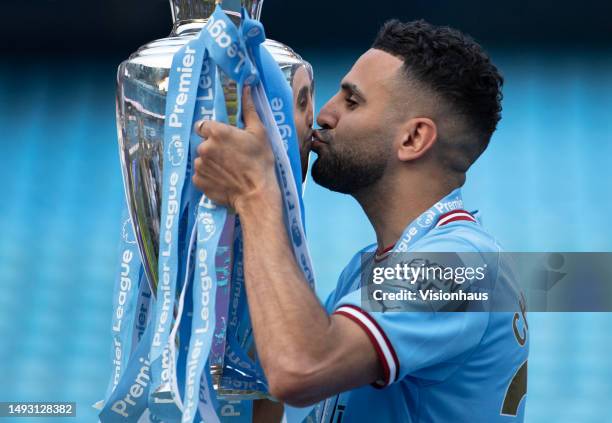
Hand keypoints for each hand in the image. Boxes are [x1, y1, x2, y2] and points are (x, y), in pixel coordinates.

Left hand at [192, 86, 278, 211]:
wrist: (257, 194)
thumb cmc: (260, 162)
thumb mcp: (259, 132)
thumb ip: (249, 109)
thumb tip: (247, 86)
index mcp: (216, 132)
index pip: (203, 126)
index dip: (213, 132)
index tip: (225, 140)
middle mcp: (203, 147)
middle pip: (203, 143)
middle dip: (213, 148)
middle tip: (231, 157)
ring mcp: (199, 165)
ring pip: (201, 159)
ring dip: (210, 163)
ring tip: (228, 170)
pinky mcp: (198, 182)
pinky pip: (200, 175)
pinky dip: (208, 177)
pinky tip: (223, 179)